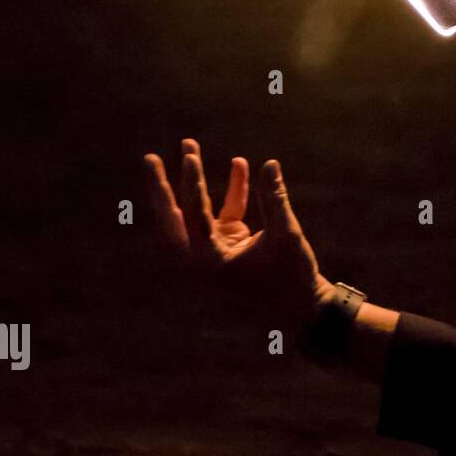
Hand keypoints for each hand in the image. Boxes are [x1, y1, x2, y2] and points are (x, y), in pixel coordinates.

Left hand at [143, 139, 331, 321]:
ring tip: (190, 147)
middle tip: (150, 159)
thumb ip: (275, 199)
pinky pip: (225, 213)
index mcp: (209, 262)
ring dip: (195, 182)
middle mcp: (205, 256)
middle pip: (173, 219)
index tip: (190, 157)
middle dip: (163, 187)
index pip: (192, 217)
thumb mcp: (286, 236)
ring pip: (196, 212)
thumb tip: (270, 164)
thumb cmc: (292, 279)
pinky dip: (232, 192)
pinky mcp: (233, 246)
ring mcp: (217, 250)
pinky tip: (239, 165)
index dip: (191, 184)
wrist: (304, 308)